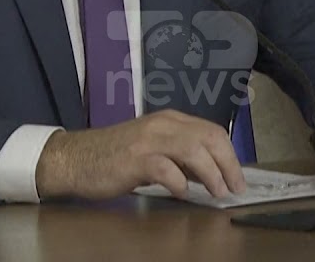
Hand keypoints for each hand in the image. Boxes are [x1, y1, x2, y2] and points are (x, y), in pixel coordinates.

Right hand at [34, 109, 246, 199]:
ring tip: (218, 192)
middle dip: (228, 164)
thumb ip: (180, 157)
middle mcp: (163, 125)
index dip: (230, 155)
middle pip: (210, 137)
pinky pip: (166, 169)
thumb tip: (211, 174)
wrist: (76, 158)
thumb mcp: (153, 150)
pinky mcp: (135, 159)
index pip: (213, 130)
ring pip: (194, 149)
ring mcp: (149, 140)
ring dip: (211, 173)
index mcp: (170, 120)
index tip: (238, 177)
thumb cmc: (115, 157)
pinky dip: (180, 182)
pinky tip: (182, 193)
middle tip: (236, 187)